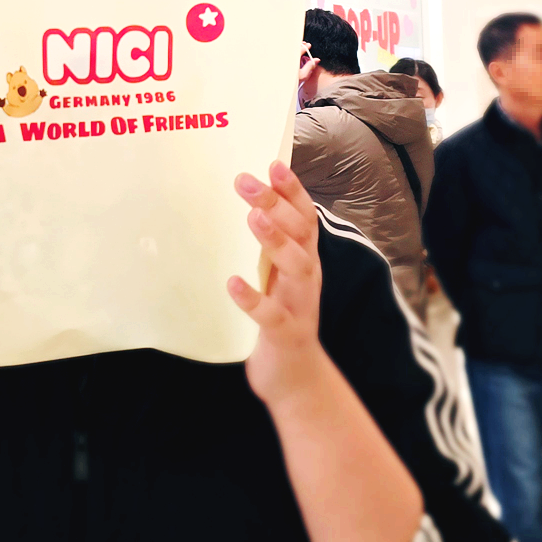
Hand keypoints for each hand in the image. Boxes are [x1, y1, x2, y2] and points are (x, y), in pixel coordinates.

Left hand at [229, 162, 331, 408]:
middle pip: (300, 234)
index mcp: (305, 259)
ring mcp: (300, 305)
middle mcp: (307, 277)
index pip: (305, 217)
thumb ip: (268, 245)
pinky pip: (273, 315)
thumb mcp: (276, 276)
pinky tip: (233, 283)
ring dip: (276, 241)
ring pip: (297, 267)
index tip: (272, 164)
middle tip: (246, 182)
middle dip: (277, 204)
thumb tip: (243, 204)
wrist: (294, 378)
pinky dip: (254, 299)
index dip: (292, 190)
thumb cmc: (279, 317)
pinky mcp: (287, 334)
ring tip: (252, 218)